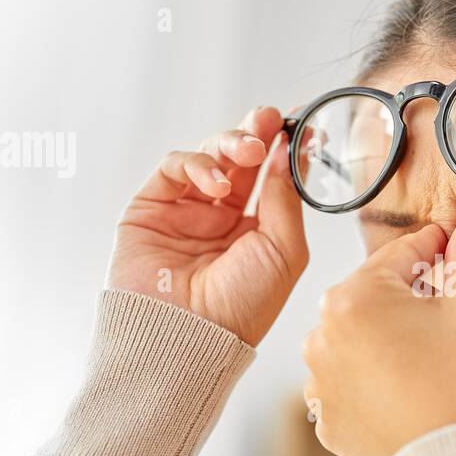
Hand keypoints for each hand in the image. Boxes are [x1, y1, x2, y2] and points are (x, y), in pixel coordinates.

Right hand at [107, 107, 308, 346]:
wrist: (187, 335)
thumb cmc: (241, 308)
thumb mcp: (283, 252)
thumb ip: (286, 199)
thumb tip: (287, 152)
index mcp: (256, 231)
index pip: (271, 177)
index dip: (285, 149)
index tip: (303, 125)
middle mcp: (221, 218)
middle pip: (240, 159)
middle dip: (256, 133)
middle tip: (269, 119)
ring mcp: (185, 210)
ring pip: (209, 155)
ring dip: (230, 144)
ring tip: (247, 153)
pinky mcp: (152, 207)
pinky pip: (174, 168)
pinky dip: (196, 165)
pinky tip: (215, 185)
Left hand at [302, 210, 455, 455]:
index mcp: (353, 298)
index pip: (401, 255)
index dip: (439, 248)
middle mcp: (321, 338)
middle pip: (375, 299)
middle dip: (413, 297)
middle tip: (455, 306)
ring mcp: (320, 386)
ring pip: (361, 343)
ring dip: (392, 339)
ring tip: (436, 353)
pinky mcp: (330, 425)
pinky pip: (354, 387)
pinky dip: (379, 382)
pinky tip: (414, 389)